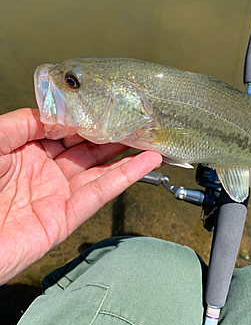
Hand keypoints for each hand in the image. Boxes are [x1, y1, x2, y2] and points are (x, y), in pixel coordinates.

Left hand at [0, 109, 161, 284]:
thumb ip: (25, 122)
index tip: (109, 106)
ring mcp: (57, 195)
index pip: (65, 131)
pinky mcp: (66, 218)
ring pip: (100, 170)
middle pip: (87, 150)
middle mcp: (44, 173)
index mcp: (25, 152)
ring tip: (150, 139)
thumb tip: (58, 114)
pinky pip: (100, 193)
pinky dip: (126, 178)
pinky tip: (144, 163)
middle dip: (112, 135)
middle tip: (136, 121)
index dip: (88, 119)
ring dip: (127, 156)